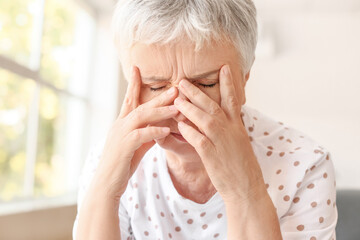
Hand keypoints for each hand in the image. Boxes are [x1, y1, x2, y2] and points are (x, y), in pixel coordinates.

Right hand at [93, 66, 178, 200]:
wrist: (106, 184)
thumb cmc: (122, 165)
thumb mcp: (136, 146)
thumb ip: (147, 135)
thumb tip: (160, 127)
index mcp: (122, 123)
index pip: (128, 99)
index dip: (133, 83)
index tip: (138, 68)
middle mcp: (119, 125)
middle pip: (140, 105)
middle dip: (158, 96)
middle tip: (175, 88)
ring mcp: (120, 135)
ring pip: (141, 116)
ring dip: (160, 111)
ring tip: (177, 107)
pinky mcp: (123, 147)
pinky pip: (141, 135)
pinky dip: (154, 131)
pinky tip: (167, 130)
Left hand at [174, 65, 265, 202]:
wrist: (246, 188)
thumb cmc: (241, 166)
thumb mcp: (239, 143)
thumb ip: (230, 128)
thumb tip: (220, 117)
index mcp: (237, 126)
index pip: (232, 100)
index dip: (228, 83)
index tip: (223, 68)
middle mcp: (231, 131)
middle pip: (212, 106)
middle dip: (196, 92)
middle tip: (182, 81)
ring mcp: (222, 143)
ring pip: (205, 119)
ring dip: (189, 108)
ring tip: (176, 98)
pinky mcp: (213, 156)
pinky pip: (199, 139)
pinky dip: (189, 131)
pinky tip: (179, 125)